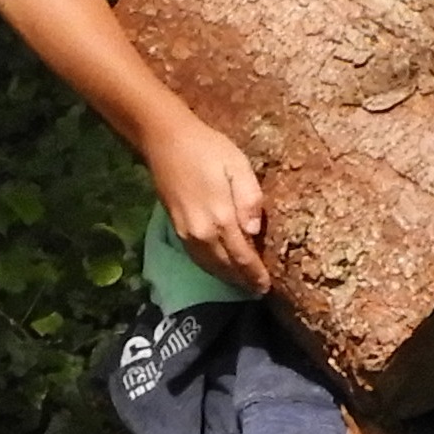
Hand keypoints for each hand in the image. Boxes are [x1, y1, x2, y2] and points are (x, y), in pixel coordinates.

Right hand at [144, 109, 270, 292]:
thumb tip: (254, 231)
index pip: (243, 257)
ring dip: (227, 278)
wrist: (167, 142)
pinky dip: (212, 268)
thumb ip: (249, 198)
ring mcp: (187, 234)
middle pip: (227, 267)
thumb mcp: (238, 165)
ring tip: (242, 285)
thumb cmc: (208, 148)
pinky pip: (198, 259)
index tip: (266, 287)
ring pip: (211, 266)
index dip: (255, 274)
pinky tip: (220, 268)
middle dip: (243, 281)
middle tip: (258, 291)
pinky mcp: (177, 231)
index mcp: (221, 218)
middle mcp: (202, 233)